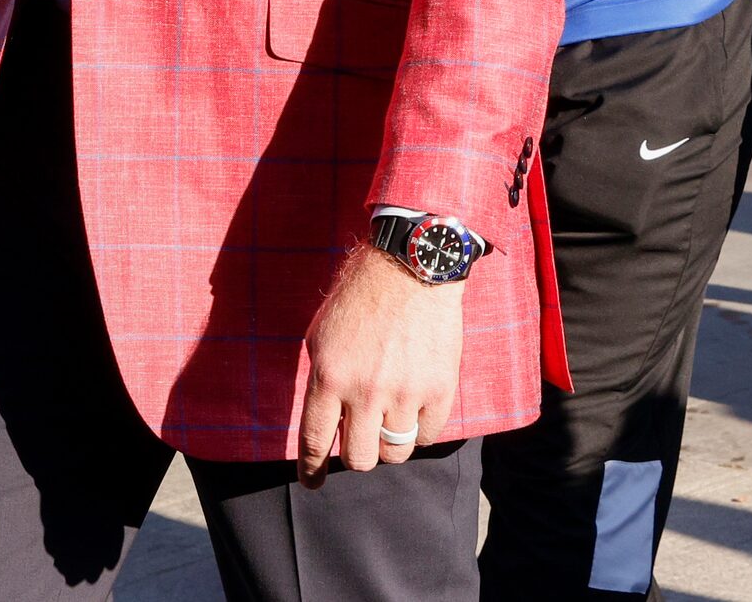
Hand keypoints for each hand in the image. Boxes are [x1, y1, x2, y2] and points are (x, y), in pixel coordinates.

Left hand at [297, 244, 461, 485]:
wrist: (412, 268)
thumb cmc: (361, 298)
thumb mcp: (322, 335)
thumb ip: (322, 381)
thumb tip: (325, 423)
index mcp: (330, 377)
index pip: (316, 442)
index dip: (312, 470)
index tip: (313, 482)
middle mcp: (365, 391)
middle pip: (359, 459)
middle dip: (356, 454)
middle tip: (360, 439)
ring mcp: (405, 393)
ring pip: (395, 452)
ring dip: (389, 443)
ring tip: (389, 421)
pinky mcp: (439, 389)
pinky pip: (427, 436)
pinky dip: (419, 429)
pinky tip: (414, 410)